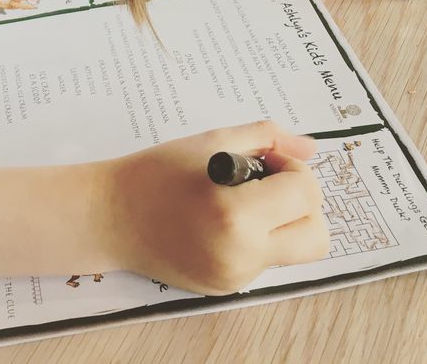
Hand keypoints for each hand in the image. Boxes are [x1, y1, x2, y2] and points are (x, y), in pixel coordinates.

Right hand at [104, 121, 327, 294]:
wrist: (110, 217)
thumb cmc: (156, 173)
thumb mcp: (211, 142)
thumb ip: (266, 138)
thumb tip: (309, 148)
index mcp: (236, 214)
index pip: (306, 193)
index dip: (292, 168)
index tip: (264, 159)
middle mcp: (241, 255)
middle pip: (316, 235)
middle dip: (303, 202)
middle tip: (268, 183)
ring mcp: (235, 277)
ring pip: (294, 250)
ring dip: (284, 222)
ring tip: (244, 201)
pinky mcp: (227, 289)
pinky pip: (266, 261)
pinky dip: (259, 238)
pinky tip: (224, 221)